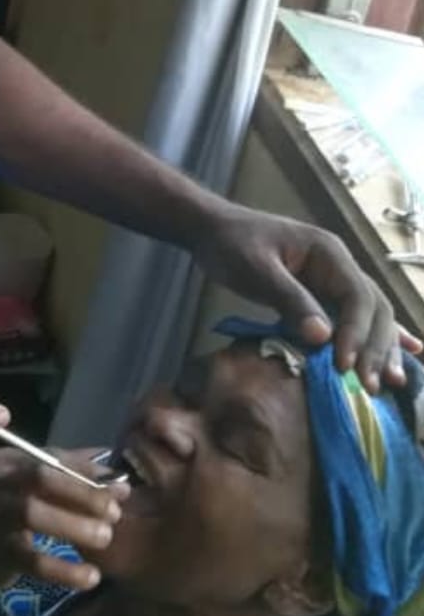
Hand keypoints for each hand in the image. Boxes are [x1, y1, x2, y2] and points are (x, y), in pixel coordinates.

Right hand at [0, 447, 127, 593]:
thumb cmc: (2, 515)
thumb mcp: (25, 487)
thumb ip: (63, 474)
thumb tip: (111, 468)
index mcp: (4, 459)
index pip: (51, 457)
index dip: (88, 470)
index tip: (121, 485)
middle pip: (41, 477)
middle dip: (83, 493)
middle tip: (115, 512)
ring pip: (34, 513)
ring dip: (75, 526)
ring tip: (105, 538)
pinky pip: (33, 560)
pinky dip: (65, 570)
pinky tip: (91, 577)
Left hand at [192, 203, 421, 391]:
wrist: (211, 230)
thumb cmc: (230, 243)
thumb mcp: (255, 269)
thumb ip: (288, 299)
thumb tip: (323, 337)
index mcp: (329, 254)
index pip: (357, 297)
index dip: (356, 333)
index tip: (344, 365)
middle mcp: (339, 267)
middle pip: (373, 309)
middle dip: (374, 347)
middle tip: (370, 386)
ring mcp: (333, 281)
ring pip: (370, 317)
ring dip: (380, 349)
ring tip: (390, 383)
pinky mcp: (321, 295)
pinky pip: (353, 318)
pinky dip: (373, 338)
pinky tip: (403, 355)